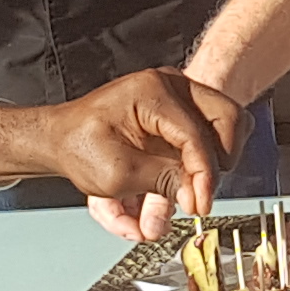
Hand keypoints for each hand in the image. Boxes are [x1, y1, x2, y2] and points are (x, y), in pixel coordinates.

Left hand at [0, 70, 242, 237]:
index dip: (204, 175)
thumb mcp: (117, 173)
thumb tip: (196, 194)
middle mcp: (171, 85)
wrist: (62, 138)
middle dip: (217, 163)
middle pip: (226, 118)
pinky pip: (209, 134)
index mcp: (151, 92)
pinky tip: (180, 184)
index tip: (200, 205)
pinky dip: (202, 161)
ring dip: (211, 164)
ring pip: (224, 125)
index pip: (195, 135)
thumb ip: (162, 181)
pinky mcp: (180, 112)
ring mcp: (179, 95)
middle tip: (201, 196)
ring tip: (185, 195)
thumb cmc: (79, 146)